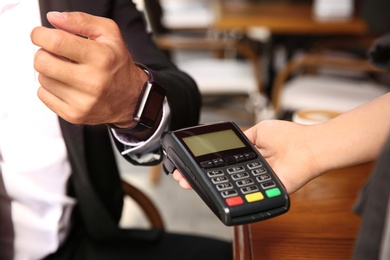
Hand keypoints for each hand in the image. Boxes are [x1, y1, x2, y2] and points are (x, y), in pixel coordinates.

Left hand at [31, 12, 147, 126]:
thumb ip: (81, 21)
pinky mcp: (74, 115)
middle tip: (55, 54)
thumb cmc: (118, 65)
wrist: (132, 99)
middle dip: (43, 53)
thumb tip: (54, 19)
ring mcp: (83, 101)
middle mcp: (92, 81)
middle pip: (42, 63)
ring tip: (67, 71)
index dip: (40, 35)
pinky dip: (50, 88)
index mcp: (101, 58)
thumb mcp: (108, 34)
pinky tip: (66, 85)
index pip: (56, 42)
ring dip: (49, 72)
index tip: (41, 35)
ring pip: (42, 79)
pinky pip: (43, 96)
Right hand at [171, 120, 319, 193]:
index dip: (207, 163)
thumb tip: (232, 140)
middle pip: (222, 176)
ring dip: (209, 187)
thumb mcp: (259, 131)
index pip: (223, 162)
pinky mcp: (264, 192)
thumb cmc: (290, 137)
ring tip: (189, 183)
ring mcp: (256, 182)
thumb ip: (244, 138)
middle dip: (200, 177)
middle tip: (182, 177)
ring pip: (228, 188)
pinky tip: (210, 190)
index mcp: (250, 157)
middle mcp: (251, 170)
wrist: (308, 147)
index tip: (191, 163)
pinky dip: (229, 196)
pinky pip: (245, 196)